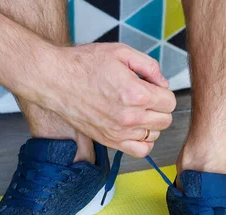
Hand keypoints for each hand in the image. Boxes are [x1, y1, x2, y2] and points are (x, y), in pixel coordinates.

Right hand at [35, 43, 176, 157]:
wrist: (56, 80)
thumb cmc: (85, 64)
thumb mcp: (121, 52)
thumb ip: (149, 66)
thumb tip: (163, 84)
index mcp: (136, 94)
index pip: (170, 102)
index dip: (163, 92)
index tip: (151, 87)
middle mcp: (130, 117)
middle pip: (166, 120)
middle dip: (160, 107)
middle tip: (145, 97)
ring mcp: (119, 132)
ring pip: (155, 135)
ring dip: (151, 123)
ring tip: (136, 111)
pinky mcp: (109, 141)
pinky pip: (141, 151)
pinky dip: (143, 142)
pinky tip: (135, 129)